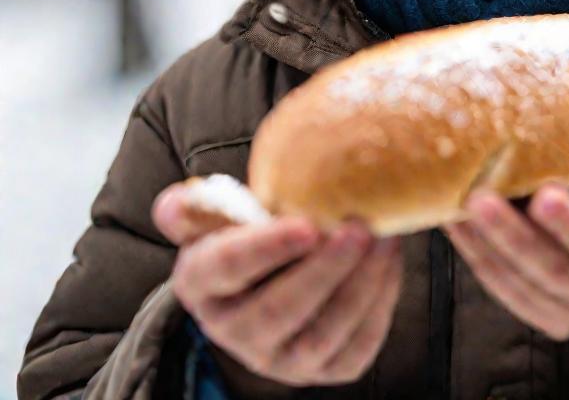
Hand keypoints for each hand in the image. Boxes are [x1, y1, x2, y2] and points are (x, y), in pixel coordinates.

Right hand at [152, 183, 401, 386]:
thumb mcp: (216, 218)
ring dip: (360, 286)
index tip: (305, 224)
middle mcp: (235, 332)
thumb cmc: (248, 234)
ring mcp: (281, 358)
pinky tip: (390, 263)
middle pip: (279, 309)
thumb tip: (174, 203)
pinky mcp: (325, 370)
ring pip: (322, 334)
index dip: (266, 249)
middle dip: (325, 269)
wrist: (272, 277)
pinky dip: (380, 305)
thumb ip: (196, 207)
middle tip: (359, 228)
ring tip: (384, 240)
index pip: (228, 269)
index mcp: (203, 285)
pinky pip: (356, 347)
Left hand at [442, 175, 568, 350]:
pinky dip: (476, 255)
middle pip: (549, 268)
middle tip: (480, 198)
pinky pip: (502, 288)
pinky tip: (455, 224)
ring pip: (517, 282)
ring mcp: (566, 314)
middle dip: (510, 233)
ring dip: (483, 243)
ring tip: (454, 206)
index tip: (545, 195)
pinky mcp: (539, 316)